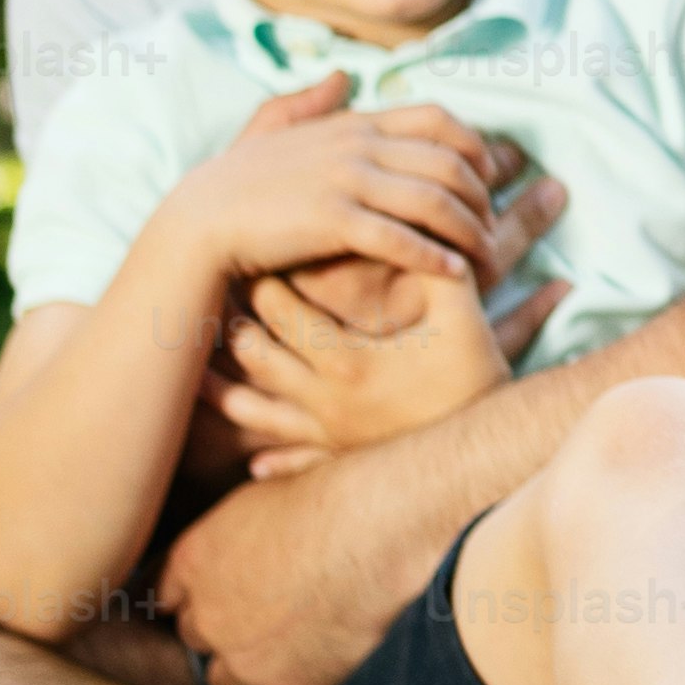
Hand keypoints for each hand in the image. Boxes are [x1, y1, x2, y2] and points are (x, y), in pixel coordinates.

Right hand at [147, 71, 508, 290]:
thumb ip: (310, 101)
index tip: (490, 177)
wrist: (199, 223)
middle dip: (483, 198)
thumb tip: (342, 75)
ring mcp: (346, 181)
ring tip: (486, 258)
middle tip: (496, 228)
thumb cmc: (236, 183)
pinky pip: (403, 238)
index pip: (438, 119)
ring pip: (435, 201)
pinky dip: (436, 257)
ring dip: (470, 232)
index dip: (476, 146)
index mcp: (352, 123)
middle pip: (449, 163)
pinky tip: (454, 275)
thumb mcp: (272, 129)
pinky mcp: (334, 221)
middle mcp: (357, 145)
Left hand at [152, 453, 407, 684]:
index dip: (193, 595)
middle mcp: (208, 615)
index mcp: (193, 560)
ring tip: (283, 649)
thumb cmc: (333, 492)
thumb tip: (260, 474)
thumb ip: (251, 501)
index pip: (164, 594)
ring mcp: (247, 658)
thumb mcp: (275, 482)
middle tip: (258, 615)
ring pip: (226, 681)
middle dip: (220, 628)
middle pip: (195, 637)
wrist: (376, 529)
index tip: (214, 593)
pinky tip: (311, 668)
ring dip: (248, 667)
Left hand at [213, 251, 558, 479]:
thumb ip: (434, 267)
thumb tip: (421, 221)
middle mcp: (324, 400)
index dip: (265, 281)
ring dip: (226, 394)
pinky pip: (294, 463)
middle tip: (218, 298)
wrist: (485, 448)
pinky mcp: (341, 458)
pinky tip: (254, 460)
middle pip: (258, 356)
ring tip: (198, 375)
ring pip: (258, 415)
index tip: (254, 257)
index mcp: (346, 359)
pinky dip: (272, 459)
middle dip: (236, 325)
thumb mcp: (459, 314)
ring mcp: (328, 434)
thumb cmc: (473, 377)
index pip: (284, 313)